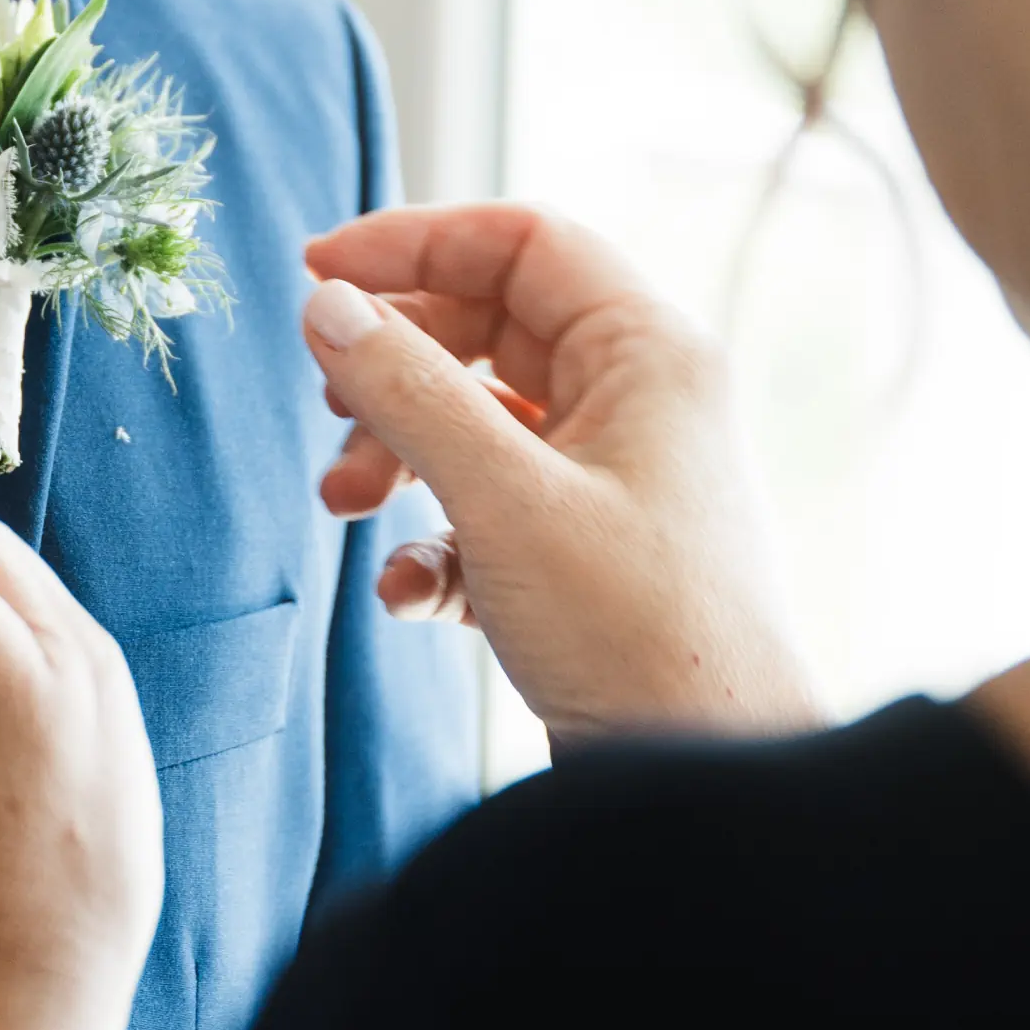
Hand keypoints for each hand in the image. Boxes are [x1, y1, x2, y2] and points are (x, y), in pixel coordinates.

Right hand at [302, 202, 818, 743]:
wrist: (710, 787)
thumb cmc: (638, 630)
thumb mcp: (503, 497)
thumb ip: (407, 390)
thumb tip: (328, 306)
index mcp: (648, 354)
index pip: (523, 243)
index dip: (414, 243)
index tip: (319, 274)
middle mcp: (640, 404)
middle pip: (489, 330)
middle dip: (395, 370)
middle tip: (327, 408)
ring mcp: (616, 483)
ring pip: (481, 425)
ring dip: (400, 457)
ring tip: (346, 508)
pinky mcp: (589, 560)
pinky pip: (491, 513)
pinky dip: (436, 541)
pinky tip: (409, 597)